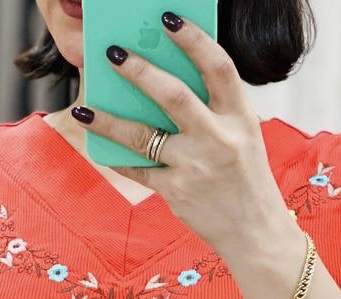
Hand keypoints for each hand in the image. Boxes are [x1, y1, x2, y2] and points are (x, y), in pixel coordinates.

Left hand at [71, 11, 289, 254]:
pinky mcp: (177, 192)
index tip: (168, 18)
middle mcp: (218, 140)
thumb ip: (214, 112)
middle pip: (174, 96)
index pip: (218, 68)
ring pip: (144, 136)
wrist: (255, 235)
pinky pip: (140, 169)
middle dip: (140, 72)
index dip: (193, 40)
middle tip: (113, 52)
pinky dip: (119, 158)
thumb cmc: (246, 180)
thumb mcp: (243, 138)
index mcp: (240, 118)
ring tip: (85, 107)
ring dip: (110, 120)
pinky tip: (101, 146)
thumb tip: (163, 85)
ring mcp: (195, 167)